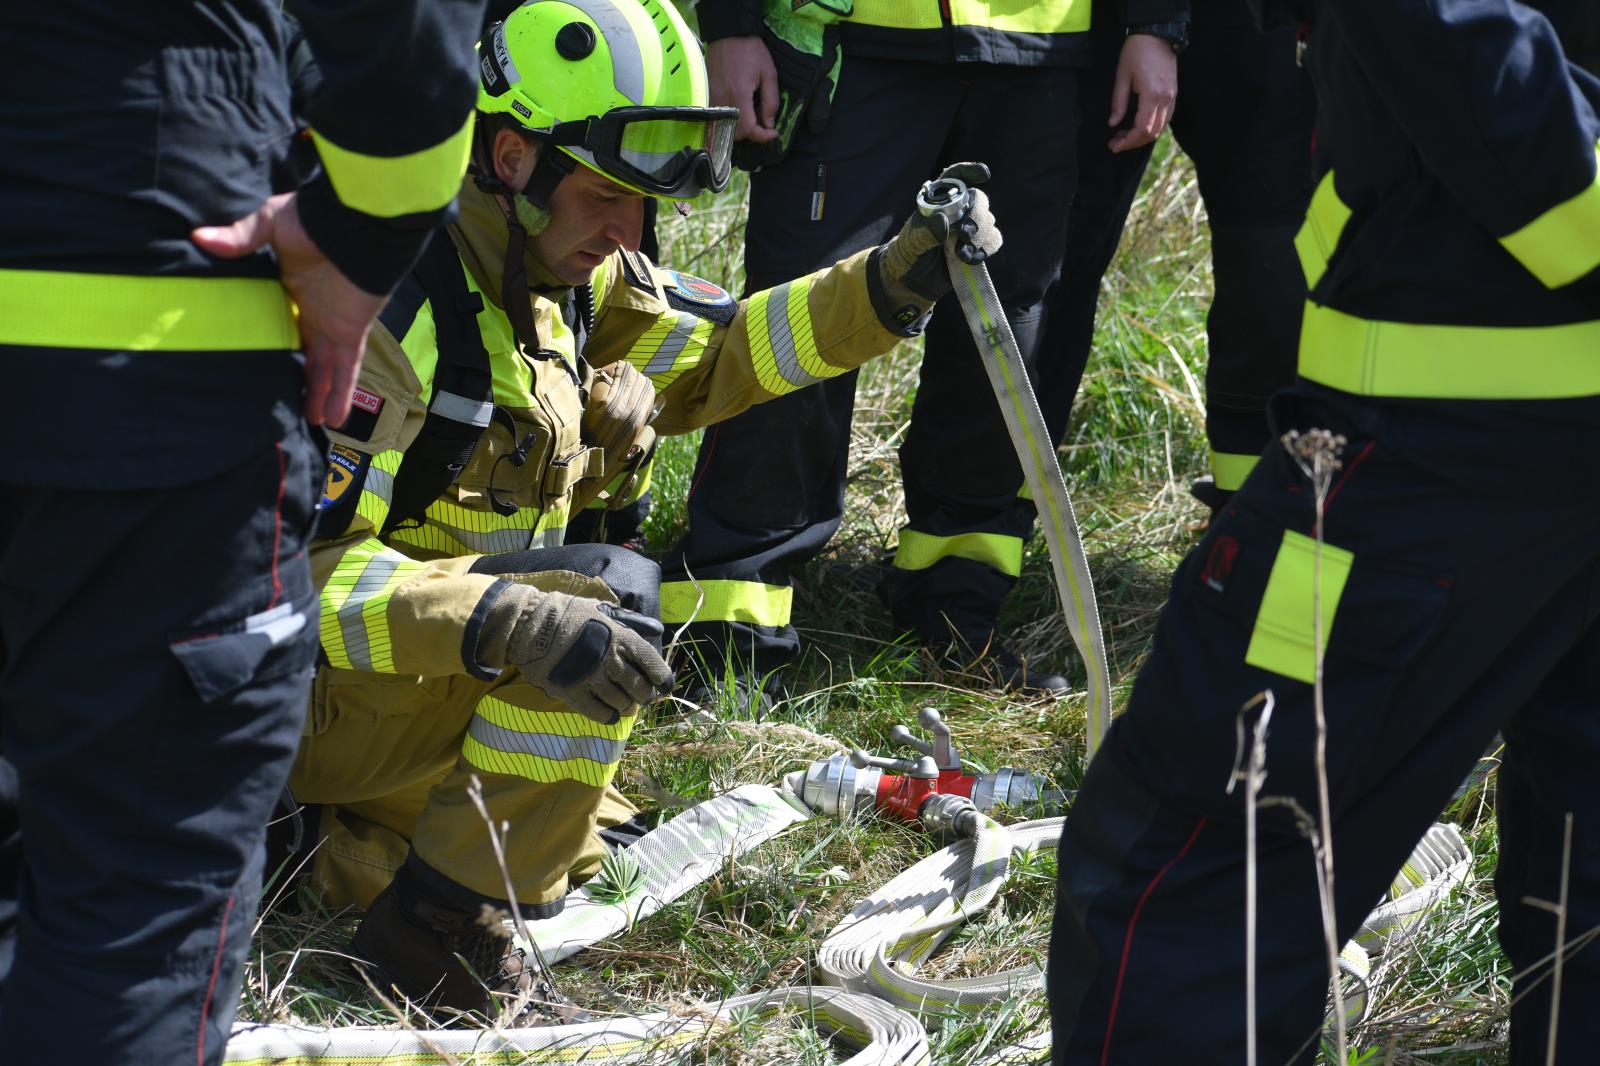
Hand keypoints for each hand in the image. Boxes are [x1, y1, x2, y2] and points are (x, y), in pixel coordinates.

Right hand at [192, 193, 384, 426]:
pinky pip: (346, 369)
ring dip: (320, 395)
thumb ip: (239, 237)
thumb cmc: (314, 220)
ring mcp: (333, 323)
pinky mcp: (351, 332)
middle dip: (302, 378)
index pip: (283, 320)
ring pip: (326, 368)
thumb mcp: (270, 223)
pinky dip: (342, 393)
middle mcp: (313, 309)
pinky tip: (335, 419)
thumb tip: (198, 237)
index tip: (261, 360)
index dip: (274, 341)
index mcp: (293, 286)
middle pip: (306, 352)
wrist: (357, 225)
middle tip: (291, 404)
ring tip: (312, 423)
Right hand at [477, 583, 671, 724]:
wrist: (530, 624)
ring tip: (628, 706)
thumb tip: (657, 631)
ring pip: (620, 701)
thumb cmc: (569, 614)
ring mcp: (591, 678)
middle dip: (645, 695)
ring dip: (628, 706)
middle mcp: (610, 659)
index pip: (651, 662)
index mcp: (621, 637)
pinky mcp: (572, 692)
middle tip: (643, 696)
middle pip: (639, 687)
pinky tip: (611, 716)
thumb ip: (632, 621)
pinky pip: (597, 712)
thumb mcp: (604, 609)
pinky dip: (608, 716)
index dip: (662, 677)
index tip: (664, 684)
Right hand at [708, 36, 779, 143]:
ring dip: (740, 126)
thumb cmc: (751, 51)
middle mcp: (722, 100)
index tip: (773, 133)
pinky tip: (739, 107)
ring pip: (725, 126)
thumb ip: (770, 102)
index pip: (749, 130)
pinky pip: (718, 116)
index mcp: (739, 96)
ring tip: (752, 113)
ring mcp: (713, 98)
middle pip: (735, 133)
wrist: (729, 33)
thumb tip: (769, 124)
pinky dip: (730, 118)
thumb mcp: (769, 74)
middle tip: (763, 121)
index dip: (763, 136)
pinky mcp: (708, 94)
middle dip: (751, 132)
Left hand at [871, 162, 1002, 328]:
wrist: (911, 280)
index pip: (956, 176)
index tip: (984, 175)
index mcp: (938, 200)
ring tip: (960, 254)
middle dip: (976, 217)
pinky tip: (970, 259)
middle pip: (979, 200)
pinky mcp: (977, 246)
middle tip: (964, 235)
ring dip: (979, 237)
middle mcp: (956, 210)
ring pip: (988, 221)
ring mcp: (968, 227)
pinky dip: (986, 249)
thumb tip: (943, 221)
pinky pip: (993, 240)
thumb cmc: (907, 254)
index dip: (971, 171)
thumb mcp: (910, 243)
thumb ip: (925, 233)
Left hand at [1109, 35, 1177, 153]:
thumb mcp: (1122, 76)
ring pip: (1161, 128)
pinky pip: (1165, 118)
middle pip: (1152, 133)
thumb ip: (1118, 102)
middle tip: (1116, 143)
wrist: (1157, 34)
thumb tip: (1113, 123)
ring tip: (1124, 136)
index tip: (1113, 145)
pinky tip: (1138, 126)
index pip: (1141, 129)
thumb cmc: (1136, 52)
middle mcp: (1165, 99)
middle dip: (1133, 142)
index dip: (1127, 141)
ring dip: (1143, 136)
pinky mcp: (1173, 93)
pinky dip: (1152, 127)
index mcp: (1152, 95)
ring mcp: (1172, 97)